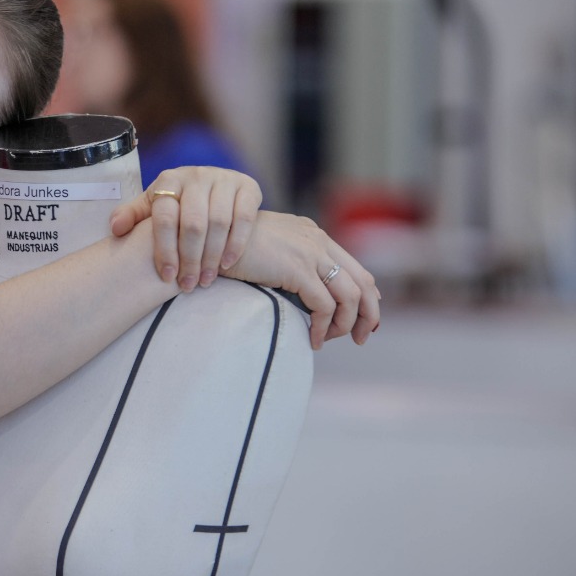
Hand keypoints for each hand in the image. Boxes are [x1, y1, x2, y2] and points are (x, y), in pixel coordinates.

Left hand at [108, 167, 262, 290]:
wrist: (215, 188)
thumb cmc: (177, 203)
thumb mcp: (153, 205)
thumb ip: (133, 215)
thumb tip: (115, 229)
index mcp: (169, 179)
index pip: (165, 218)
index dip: (165, 250)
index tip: (167, 276)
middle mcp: (196, 176)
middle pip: (193, 224)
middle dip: (190, 259)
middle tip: (188, 285)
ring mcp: (224, 179)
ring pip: (219, 223)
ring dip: (212, 257)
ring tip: (205, 280)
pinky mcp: (247, 187)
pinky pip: (244, 219)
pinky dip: (236, 244)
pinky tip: (226, 265)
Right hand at [220, 211, 379, 348]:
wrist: (207, 239)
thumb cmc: (226, 249)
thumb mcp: (266, 249)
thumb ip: (288, 262)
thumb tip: (301, 292)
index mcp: (313, 235)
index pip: (355, 268)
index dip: (367, 297)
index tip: (364, 319)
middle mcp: (318, 241)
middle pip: (363, 282)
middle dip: (369, 315)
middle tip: (362, 339)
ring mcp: (310, 253)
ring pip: (350, 297)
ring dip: (346, 325)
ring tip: (328, 340)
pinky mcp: (297, 269)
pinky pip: (324, 306)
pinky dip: (322, 328)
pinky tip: (313, 339)